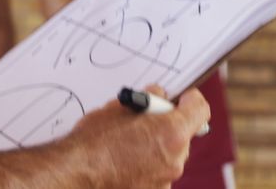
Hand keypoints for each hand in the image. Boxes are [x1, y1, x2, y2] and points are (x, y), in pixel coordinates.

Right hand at [65, 85, 208, 188]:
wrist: (75, 174)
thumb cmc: (93, 142)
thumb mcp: (119, 107)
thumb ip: (147, 100)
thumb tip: (157, 96)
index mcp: (172, 133)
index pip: (199, 109)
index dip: (190, 99)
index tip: (182, 97)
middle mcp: (175, 160)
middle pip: (182, 135)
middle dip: (167, 126)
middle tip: (144, 121)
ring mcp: (165, 180)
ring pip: (169, 156)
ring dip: (155, 148)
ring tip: (126, 145)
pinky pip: (157, 173)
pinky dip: (146, 166)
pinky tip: (124, 163)